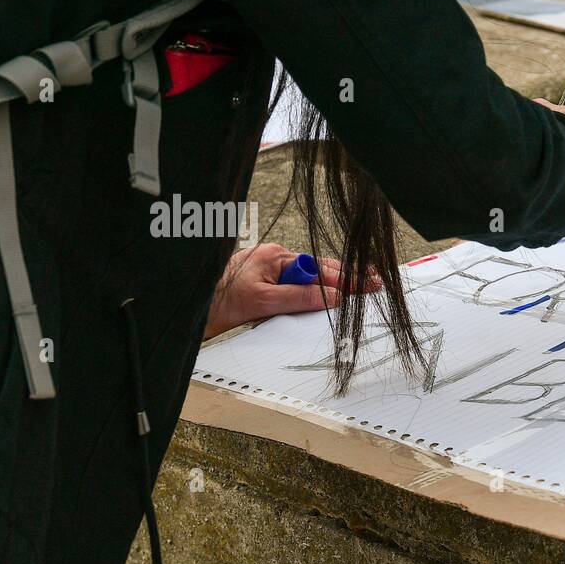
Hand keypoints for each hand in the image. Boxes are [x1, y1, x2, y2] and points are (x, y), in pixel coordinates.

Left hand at [203, 243, 379, 338]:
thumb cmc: (217, 300)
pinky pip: (297, 288)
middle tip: (375, 281)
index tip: (368, 282)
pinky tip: (329, 298)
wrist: (189, 306)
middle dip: (347, 276)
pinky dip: (313, 294)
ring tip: (361, 284)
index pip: (319, 269)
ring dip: (331, 285)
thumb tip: (332, 297)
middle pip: (319, 269)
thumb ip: (298, 297)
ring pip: (309, 279)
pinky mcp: (266, 285)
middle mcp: (275, 261)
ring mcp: (271, 272)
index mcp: (275, 257)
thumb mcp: (261, 301)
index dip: (346, 278)